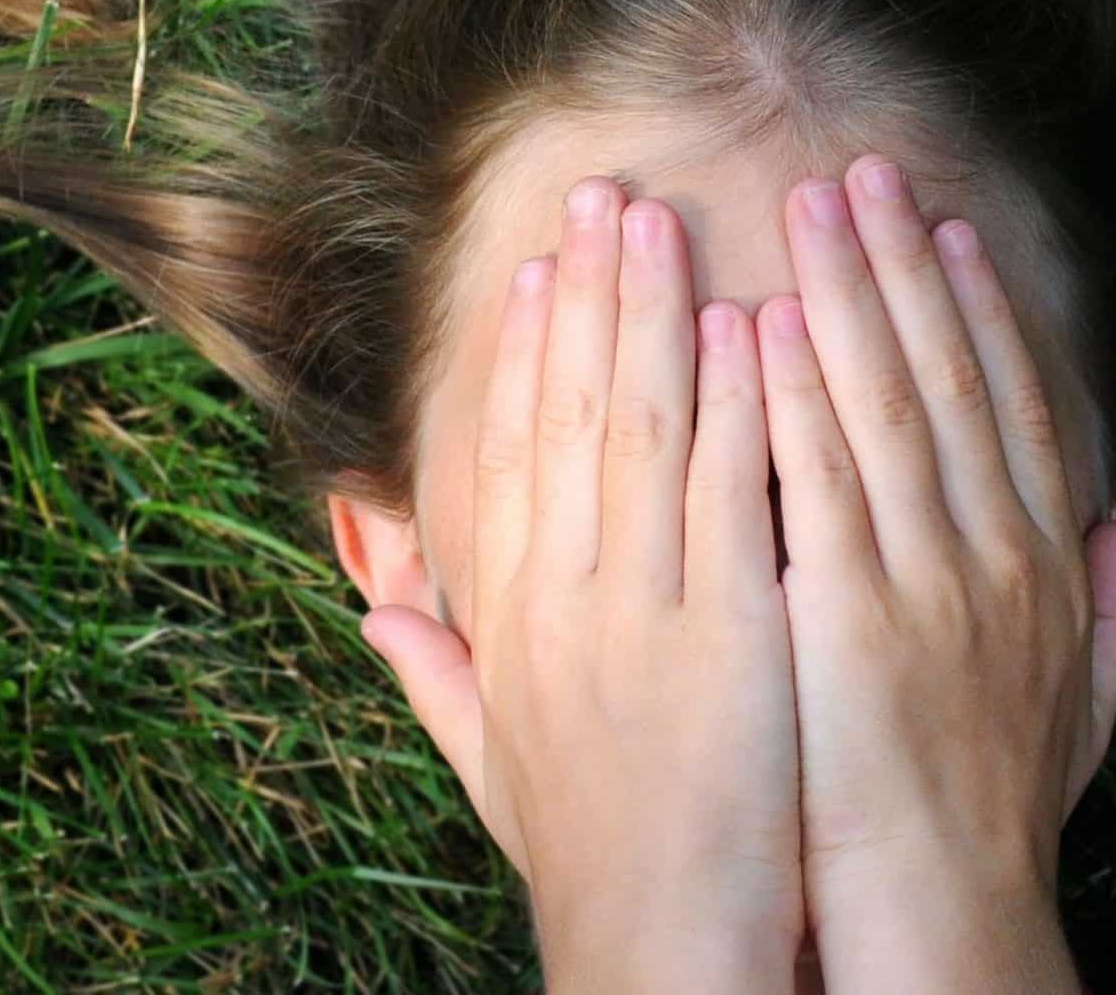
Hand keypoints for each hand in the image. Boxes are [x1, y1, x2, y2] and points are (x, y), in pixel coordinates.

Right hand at [360, 178, 802, 991]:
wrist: (655, 947)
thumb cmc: (588, 857)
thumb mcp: (493, 760)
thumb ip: (435, 671)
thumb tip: (374, 600)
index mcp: (513, 622)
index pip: (508, 458)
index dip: (522, 357)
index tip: (537, 273)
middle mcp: (564, 598)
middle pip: (568, 416)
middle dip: (587, 296)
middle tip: (601, 195)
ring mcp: (641, 609)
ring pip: (641, 430)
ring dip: (650, 314)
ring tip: (657, 220)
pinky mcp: (725, 632)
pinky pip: (722, 493)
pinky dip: (730, 403)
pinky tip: (741, 325)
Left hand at [759, 155, 1115, 992]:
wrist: (947, 911)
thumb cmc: (999, 810)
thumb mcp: (1087, 696)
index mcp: (1044, 564)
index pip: (1009, 405)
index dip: (978, 308)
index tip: (946, 229)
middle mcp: (996, 554)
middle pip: (946, 378)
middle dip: (903, 265)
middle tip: (863, 170)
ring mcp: (928, 581)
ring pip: (886, 405)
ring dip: (849, 295)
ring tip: (811, 206)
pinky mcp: (852, 617)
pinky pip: (823, 482)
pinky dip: (797, 395)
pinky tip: (768, 323)